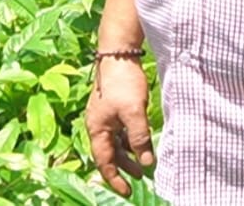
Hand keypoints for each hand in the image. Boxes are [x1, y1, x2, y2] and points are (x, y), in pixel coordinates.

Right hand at [84, 57, 154, 195]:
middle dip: (123, 167)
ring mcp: (105, 115)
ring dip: (128, 153)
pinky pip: (120, 130)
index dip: (115, 178)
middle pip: (109, 153)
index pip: (104, 162)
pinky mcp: (113, 106)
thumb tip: (146, 162)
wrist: (118, 53)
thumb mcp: (133, 112)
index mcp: (97, 129)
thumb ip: (139, 138)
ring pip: (116, 142)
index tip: (127, 191)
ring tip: (143, 162)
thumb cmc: (123, 82)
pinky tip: (140, 141)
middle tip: (140, 178)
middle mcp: (98, 124)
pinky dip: (129, 139)